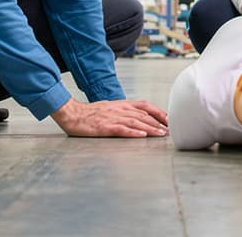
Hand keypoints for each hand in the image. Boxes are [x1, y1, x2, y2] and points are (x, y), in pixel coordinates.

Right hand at [50, 99, 169, 137]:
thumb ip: (125, 111)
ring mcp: (111, 118)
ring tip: (161, 134)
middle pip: (143, 115)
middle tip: (169, 131)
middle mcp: (119, 109)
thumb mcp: (111, 108)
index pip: (145, 105)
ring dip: (150, 129)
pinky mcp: (103, 127)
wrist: (72, 114)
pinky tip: (141, 136)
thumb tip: (141, 118)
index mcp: (121, 104)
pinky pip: (121, 129)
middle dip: (158, 123)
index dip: (158, 112)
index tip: (169, 120)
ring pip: (135, 122)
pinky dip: (132, 133)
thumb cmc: (91, 113)